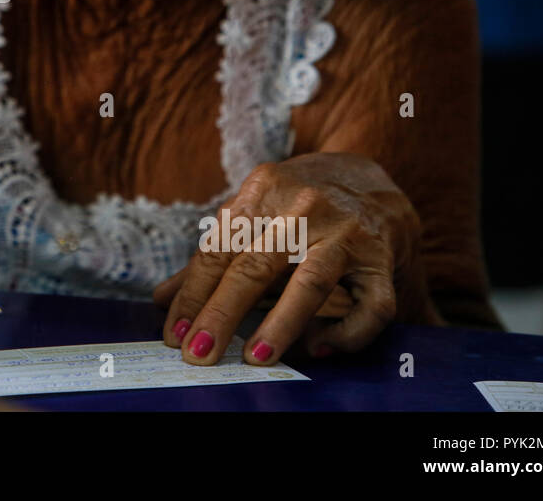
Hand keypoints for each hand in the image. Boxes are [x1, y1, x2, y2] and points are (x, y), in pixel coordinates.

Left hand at [154, 152, 437, 365]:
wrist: (373, 183)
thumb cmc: (297, 208)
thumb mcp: (252, 217)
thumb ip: (210, 259)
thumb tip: (161, 300)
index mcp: (262, 191)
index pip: (218, 250)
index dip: (193, 295)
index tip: (174, 333)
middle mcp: (304, 207)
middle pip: (255, 265)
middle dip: (222, 313)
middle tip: (198, 354)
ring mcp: (347, 231)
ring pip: (311, 282)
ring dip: (280, 323)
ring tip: (255, 358)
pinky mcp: (382, 260)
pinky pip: (369, 306)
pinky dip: (346, 333)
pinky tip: (319, 349)